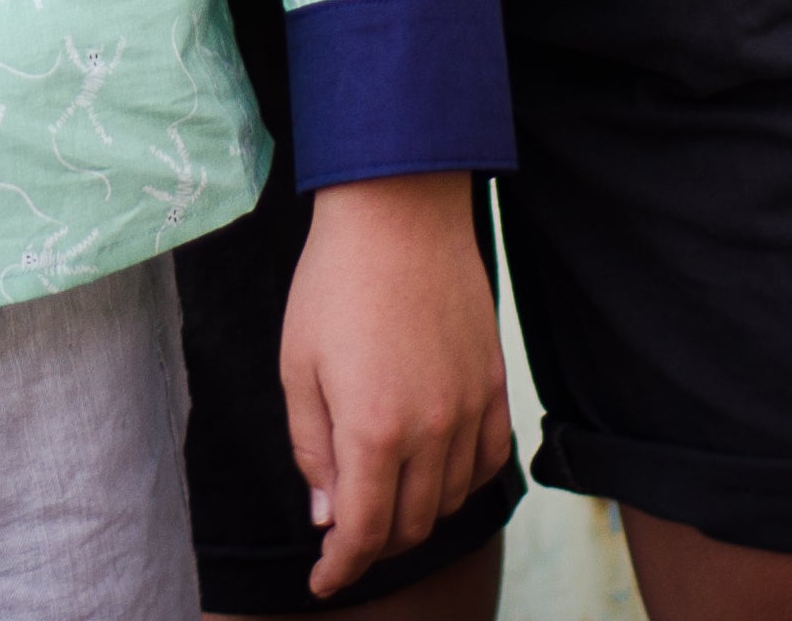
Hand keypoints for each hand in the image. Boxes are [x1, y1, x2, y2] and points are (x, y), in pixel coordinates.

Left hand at [278, 172, 510, 596]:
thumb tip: (328, 517)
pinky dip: (461, 483)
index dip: (342, 567)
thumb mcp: (297, 368)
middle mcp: (431, 430)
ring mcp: (470, 407)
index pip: (365, 532)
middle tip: (346, 539)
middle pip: (411, 524)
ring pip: (451, 499)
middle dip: (376, 545)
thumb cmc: (334, 284)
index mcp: (373, 430)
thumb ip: (312, 450)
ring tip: (385, 504)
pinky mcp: (494, 383)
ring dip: (417, 516)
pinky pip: (487, 460)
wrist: (399, 211)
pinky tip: (435, 474)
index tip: (323, 581)